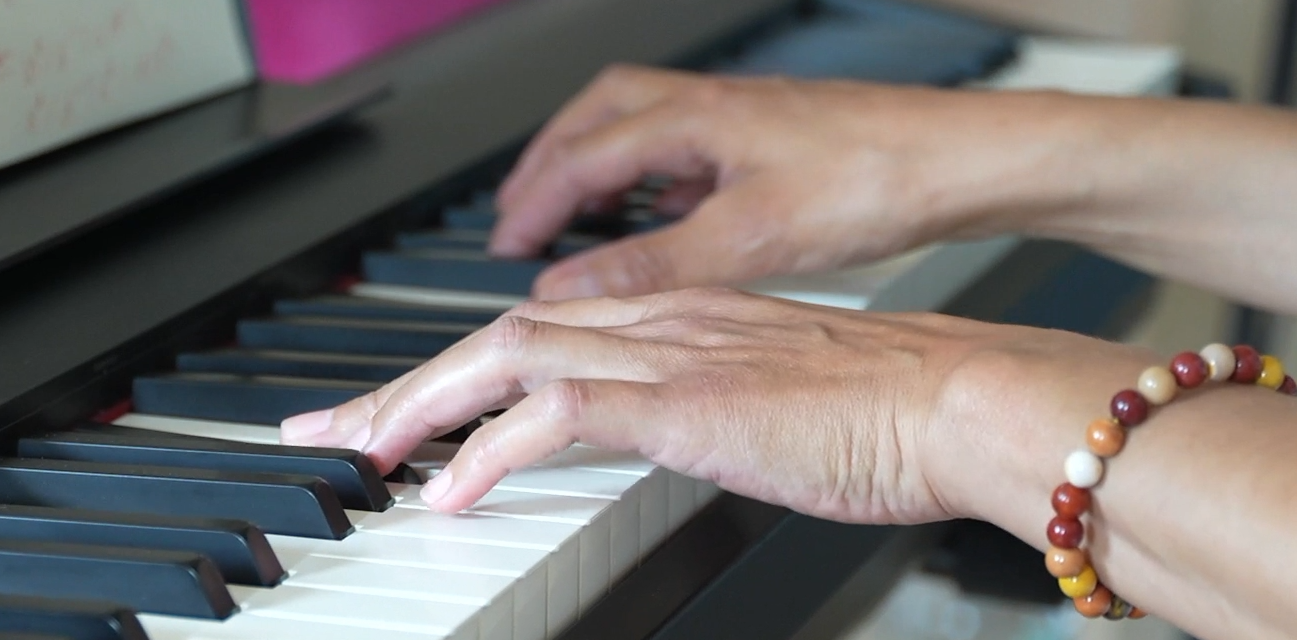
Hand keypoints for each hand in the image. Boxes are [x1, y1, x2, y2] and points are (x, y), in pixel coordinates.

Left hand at [279, 287, 1151, 523]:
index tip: (403, 411)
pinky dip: (490, 450)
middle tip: (330, 433)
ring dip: (420, 407)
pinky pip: (557, 413)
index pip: (540, 329)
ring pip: (506, 357)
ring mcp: (669, 352)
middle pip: (497, 334)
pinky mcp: (683, 399)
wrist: (966, 400)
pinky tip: (451, 491)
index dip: (457, 371)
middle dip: (402, 386)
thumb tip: (677, 441)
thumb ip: (713, 413)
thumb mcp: (778, 412)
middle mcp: (661, 320)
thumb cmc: (898, 416)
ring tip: (361, 455)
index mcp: (681, 317)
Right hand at [491, 64, 1093, 299]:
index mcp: (693, 119)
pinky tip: (669, 214)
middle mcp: (711, 106)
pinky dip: (655, 175)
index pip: (581, 157)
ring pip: (642, 125)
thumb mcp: (750, 237)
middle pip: (598, 119)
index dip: (533, 204)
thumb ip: (653, 265)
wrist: (969, 158)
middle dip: (550, 165)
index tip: (503, 247)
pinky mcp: (776, 139)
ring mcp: (744, 118)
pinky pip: (687, 144)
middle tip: (518, 213)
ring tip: (578, 212)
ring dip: (599, 164)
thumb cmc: (879, 178)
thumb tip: (570, 287)